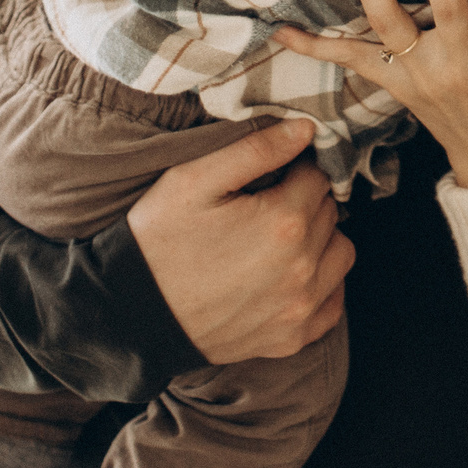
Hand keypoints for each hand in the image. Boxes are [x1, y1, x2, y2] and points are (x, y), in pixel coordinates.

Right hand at [127, 119, 351, 364]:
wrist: (127, 316)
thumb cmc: (156, 242)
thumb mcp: (193, 181)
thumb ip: (256, 149)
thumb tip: (306, 128)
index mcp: (284, 221)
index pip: (317, 175)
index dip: (293, 169)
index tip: (268, 177)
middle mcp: (303, 267)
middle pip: (329, 213)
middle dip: (304, 202)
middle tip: (263, 207)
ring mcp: (300, 308)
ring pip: (340, 253)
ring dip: (320, 241)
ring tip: (278, 240)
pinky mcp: (291, 338)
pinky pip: (333, 304)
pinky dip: (321, 287)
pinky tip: (289, 276)